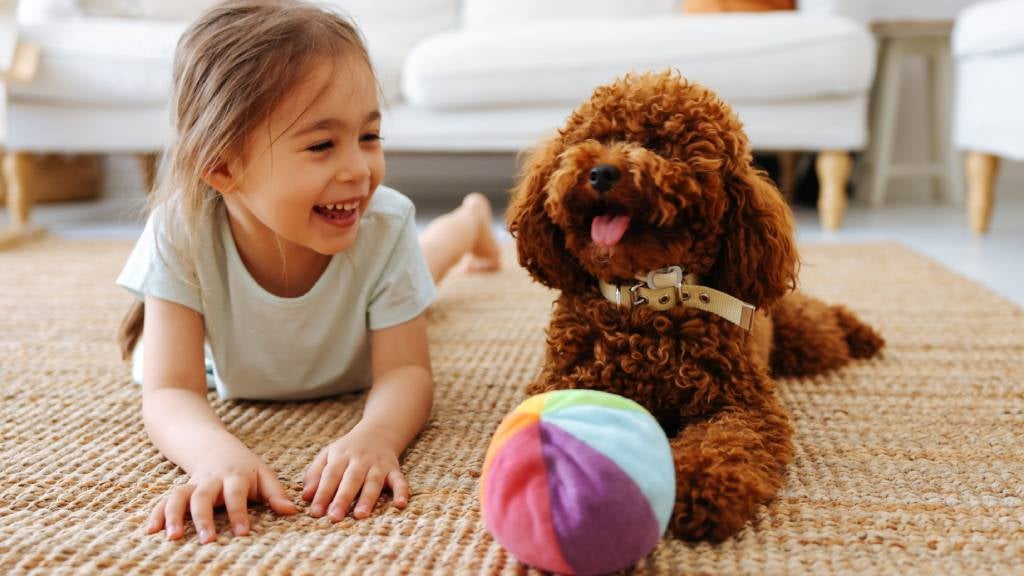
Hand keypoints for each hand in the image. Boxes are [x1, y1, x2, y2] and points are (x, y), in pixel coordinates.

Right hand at [145, 442, 297, 542]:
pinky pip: (165, 500)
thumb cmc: (245, 467)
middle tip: (207, 541)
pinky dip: (157, 514)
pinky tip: (150, 531)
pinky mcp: (180, 490)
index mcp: (235, 476)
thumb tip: (292, 512)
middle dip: (204, 518)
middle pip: (204, 496)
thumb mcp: (264, 474)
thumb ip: (276, 494)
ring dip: (174, 516)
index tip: (243, 534)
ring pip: (179, 496)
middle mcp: (211, 480)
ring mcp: (193, 484)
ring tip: (172, 537)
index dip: (239, 514)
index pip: (236, 495)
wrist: (214, 446)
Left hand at [302, 426, 409, 521]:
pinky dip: (402, 492)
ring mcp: (378, 465)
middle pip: (351, 480)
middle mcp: (360, 460)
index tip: (316, 512)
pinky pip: (399, 480)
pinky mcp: (394, 469)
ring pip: (373, 482)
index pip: (330, 476)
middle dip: (342, 499)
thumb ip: (314, 474)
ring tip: (360, 515)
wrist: (378, 432)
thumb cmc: (348, 450)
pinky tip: (400, 504)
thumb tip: (305, 497)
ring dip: (367, 498)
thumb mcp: (328, 456)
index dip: (322, 494)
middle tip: (334, 517)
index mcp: (341, 456)